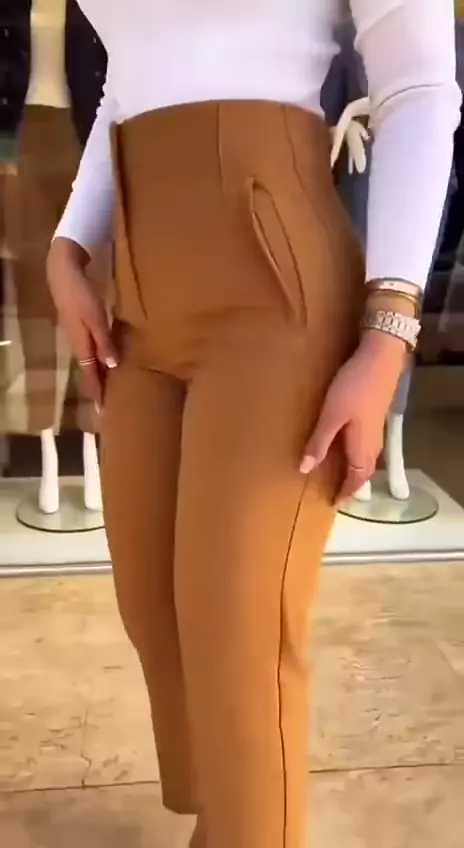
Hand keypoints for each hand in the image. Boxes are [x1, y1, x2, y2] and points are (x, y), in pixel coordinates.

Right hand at [47, 237, 117, 407]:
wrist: (64, 271)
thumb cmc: (82, 294)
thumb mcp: (95, 318)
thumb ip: (104, 341)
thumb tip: (112, 365)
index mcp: (81, 344)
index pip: (90, 374)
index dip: (97, 391)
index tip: (102, 410)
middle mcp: (78, 342)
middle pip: (89, 370)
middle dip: (98, 386)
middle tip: (106, 404)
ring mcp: (78, 333)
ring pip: (90, 359)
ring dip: (99, 373)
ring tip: (108, 385)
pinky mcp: (81, 323)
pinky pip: (91, 347)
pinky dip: (99, 357)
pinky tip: (106, 358)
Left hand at [300, 331, 406, 502]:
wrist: (380, 359)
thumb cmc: (353, 388)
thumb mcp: (331, 416)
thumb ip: (319, 442)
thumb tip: (305, 469)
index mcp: (361, 447)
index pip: (356, 478)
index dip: (346, 491)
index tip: (335, 502)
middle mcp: (372, 442)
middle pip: (365, 471)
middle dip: (353, 483)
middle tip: (339, 490)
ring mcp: (376, 428)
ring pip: (368, 458)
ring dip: (357, 469)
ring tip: (342, 472)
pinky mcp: (376, 415)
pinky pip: (368, 445)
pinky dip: (358, 453)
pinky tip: (349, 444)